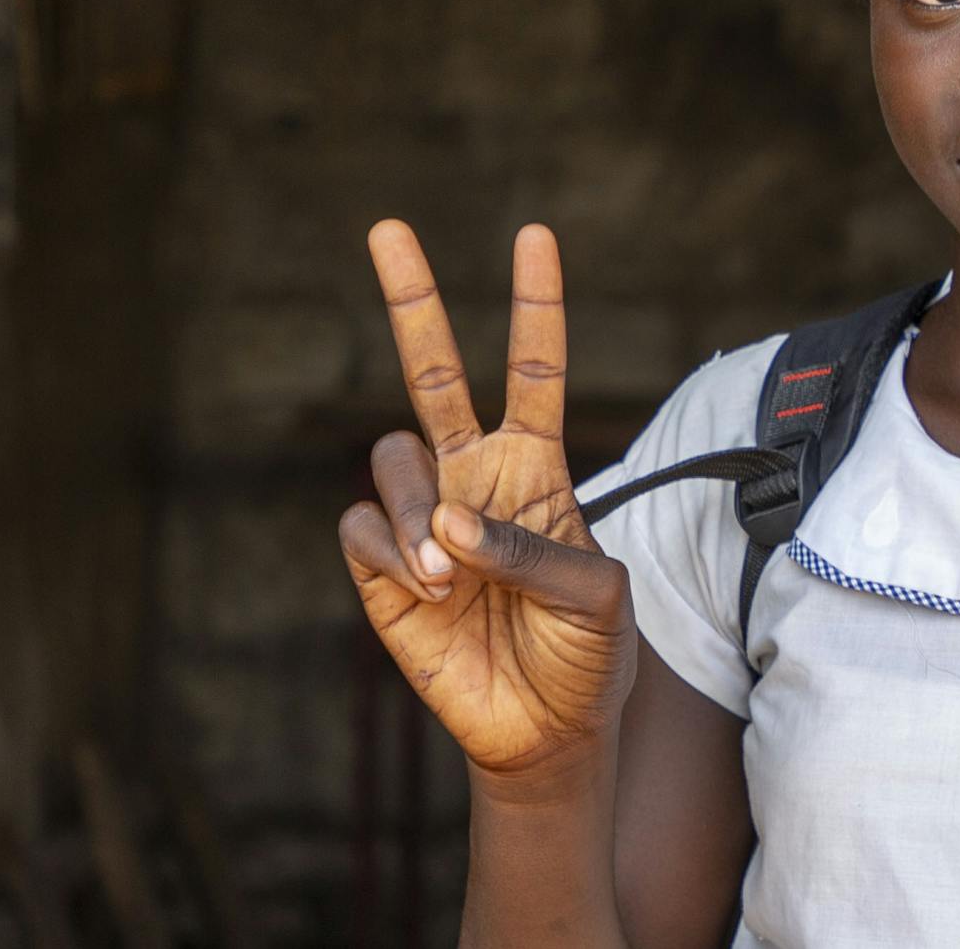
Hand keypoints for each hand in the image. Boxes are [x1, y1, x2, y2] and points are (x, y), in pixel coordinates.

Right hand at [337, 221, 635, 782]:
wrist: (546, 732)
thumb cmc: (587, 656)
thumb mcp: (599, 599)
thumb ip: (534, 551)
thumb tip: (448, 525)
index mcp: (536, 468)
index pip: (534, 369)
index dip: (534, 304)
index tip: (533, 235)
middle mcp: (473, 478)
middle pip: (434, 370)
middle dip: (411, 298)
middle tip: (387, 227)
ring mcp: (423, 518)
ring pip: (392, 456)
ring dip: (417, 511)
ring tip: (450, 577)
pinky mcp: (381, 568)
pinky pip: (360, 524)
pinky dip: (393, 552)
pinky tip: (429, 592)